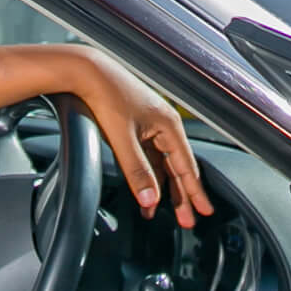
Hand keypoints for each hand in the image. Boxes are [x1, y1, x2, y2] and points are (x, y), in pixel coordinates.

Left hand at [55, 50, 214, 229]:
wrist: (86, 72)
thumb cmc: (107, 96)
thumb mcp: (122, 140)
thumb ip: (138, 171)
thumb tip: (150, 198)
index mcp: (168, 126)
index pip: (186, 167)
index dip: (195, 191)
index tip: (204, 210)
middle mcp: (163, 124)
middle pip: (177, 167)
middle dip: (181, 195)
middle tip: (186, 219)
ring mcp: (150, 124)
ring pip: (161, 163)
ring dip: (160, 187)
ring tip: (157, 210)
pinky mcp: (136, 125)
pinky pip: (148, 155)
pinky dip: (148, 174)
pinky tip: (143, 187)